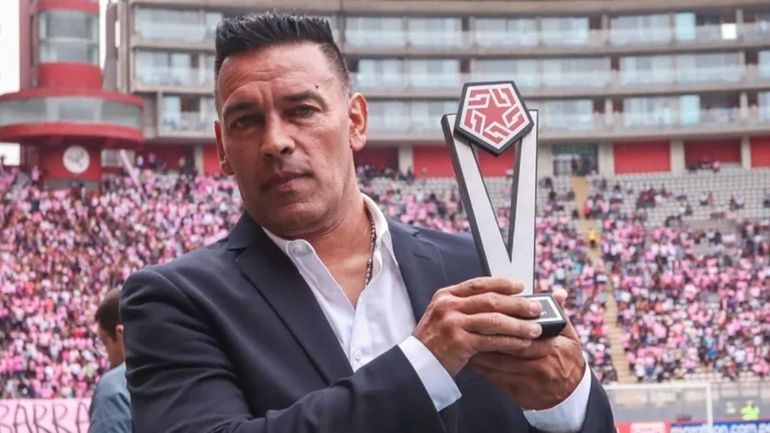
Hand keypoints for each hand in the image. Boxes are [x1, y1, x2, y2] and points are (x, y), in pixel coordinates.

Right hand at [413, 277, 543, 375]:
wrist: (417, 364)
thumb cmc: (435, 341)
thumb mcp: (444, 316)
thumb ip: (465, 307)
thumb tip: (500, 303)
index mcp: (446, 295)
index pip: (479, 284)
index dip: (502, 284)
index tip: (520, 286)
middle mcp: (448, 306)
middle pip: (490, 300)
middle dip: (517, 304)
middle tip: (536, 308)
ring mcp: (453, 323)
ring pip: (494, 320)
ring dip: (518, 324)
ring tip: (535, 329)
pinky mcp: (459, 342)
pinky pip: (491, 340)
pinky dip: (510, 342)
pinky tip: (522, 344)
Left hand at [469, 289, 584, 409]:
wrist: (571, 396)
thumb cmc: (567, 361)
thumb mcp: (569, 337)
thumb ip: (559, 315)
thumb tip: (558, 293)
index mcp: (555, 348)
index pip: (525, 334)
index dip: (505, 325)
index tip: (488, 315)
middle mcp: (543, 366)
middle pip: (509, 349)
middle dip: (488, 338)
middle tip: (471, 326)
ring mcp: (530, 382)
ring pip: (499, 365)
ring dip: (480, 353)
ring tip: (466, 341)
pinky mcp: (519, 394)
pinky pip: (496, 380)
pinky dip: (482, 369)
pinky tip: (471, 360)